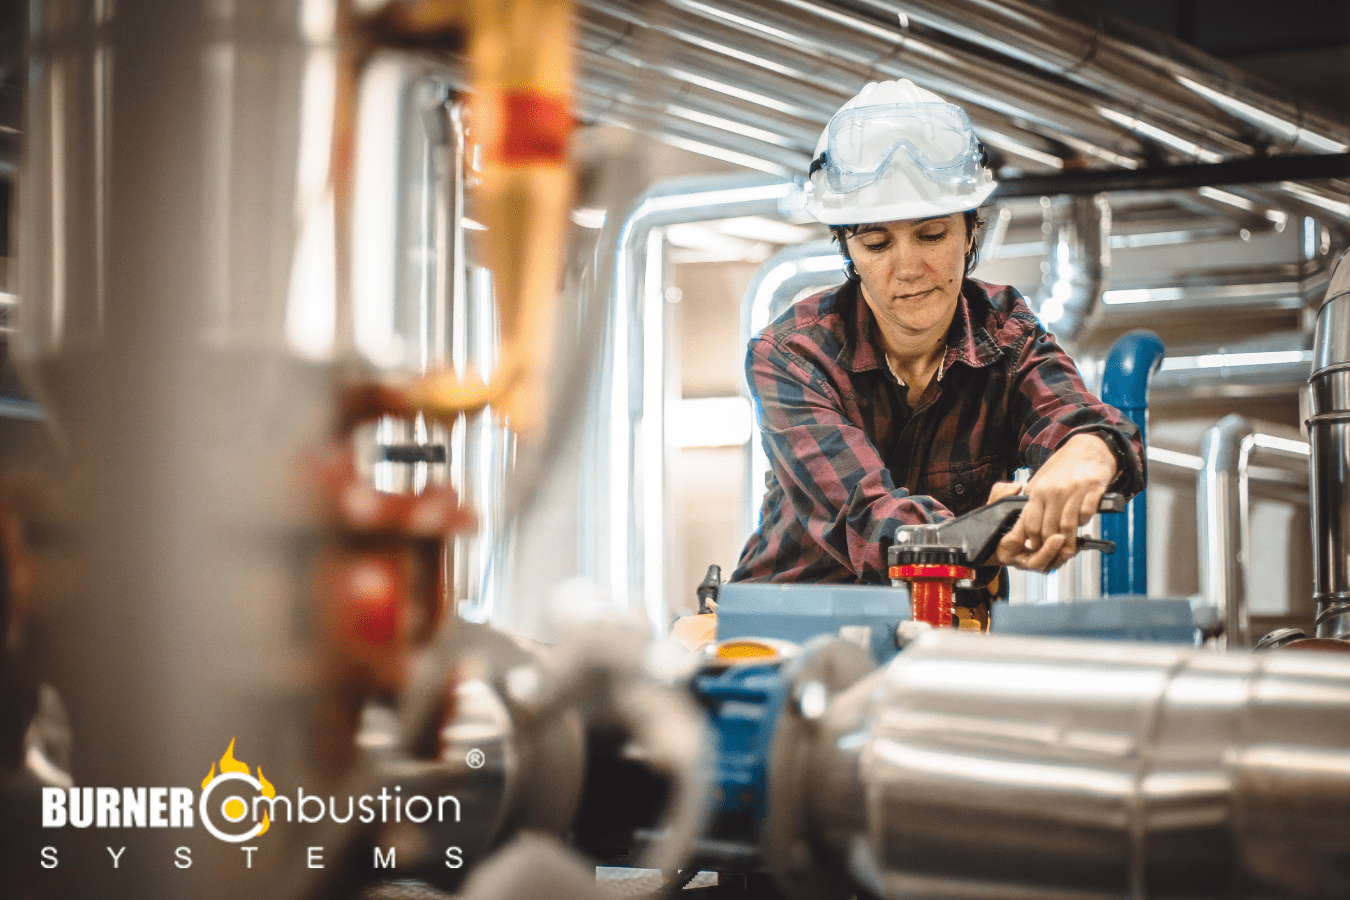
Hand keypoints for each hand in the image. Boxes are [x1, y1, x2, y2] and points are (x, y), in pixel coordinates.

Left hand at [994, 433, 1116, 571]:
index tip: (1035, 548)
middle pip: (1049, 528)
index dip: (1033, 540)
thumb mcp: (1041, 480)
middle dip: (1051, 545)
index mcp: (1038, 490)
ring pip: (1068, 525)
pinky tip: (1082, 524)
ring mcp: (1074, 490)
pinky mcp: (1093, 489)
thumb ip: (1033, 500)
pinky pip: (1086, 514)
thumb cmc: (1063, 466)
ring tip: (1069, 550)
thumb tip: (1025, 525)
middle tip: (1054, 553)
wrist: (1088, 448)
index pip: (1031, 523)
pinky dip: (1084, 522)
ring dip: (1069, 541)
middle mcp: (1054, 491)